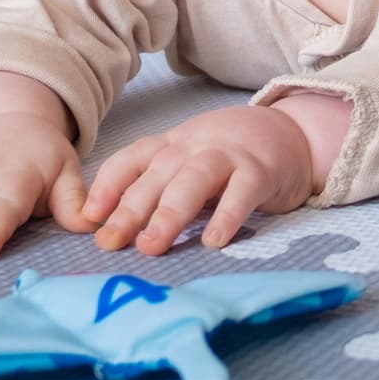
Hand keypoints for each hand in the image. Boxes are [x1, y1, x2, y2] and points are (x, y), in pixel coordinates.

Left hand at [84, 105, 315, 254]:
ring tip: (151, 246)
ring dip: (169, 213)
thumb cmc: (231, 157)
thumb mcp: (190, 162)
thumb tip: (114, 230)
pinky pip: (242, 191)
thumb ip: (160, 187)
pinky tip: (213, 242)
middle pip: (157, 174)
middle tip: (109, 243)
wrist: (291, 132)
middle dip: (130, 209)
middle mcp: (195, 146)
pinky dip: (227, 215)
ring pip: (193, 179)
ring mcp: (229, 155)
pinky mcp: (261, 171)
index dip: (107, 185)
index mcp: (172, 145)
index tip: (87, 217)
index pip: (132, 159)